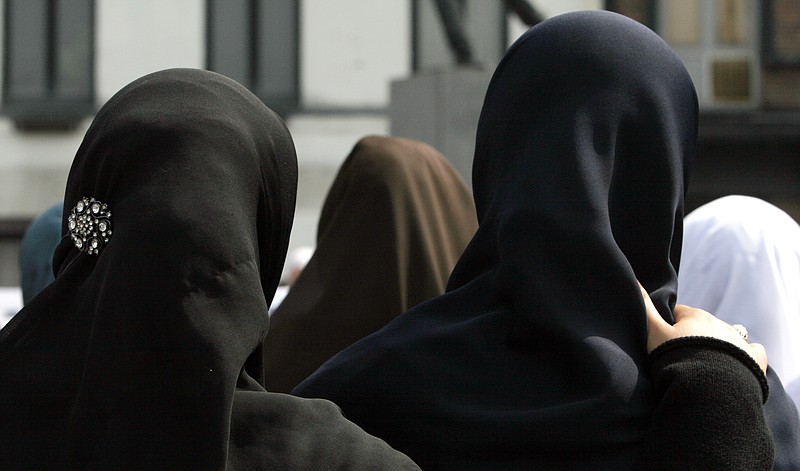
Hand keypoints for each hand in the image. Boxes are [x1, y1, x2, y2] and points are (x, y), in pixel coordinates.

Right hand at [641, 284, 767, 373]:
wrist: (708, 389)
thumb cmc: (677, 359)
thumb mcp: (654, 333)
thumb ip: (645, 309)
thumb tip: (636, 282)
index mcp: (695, 315)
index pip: (678, 313)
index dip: (669, 326)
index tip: (663, 341)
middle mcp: (719, 323)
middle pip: (701, 326)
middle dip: (693, 337)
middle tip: (680, 358)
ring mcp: (739, 341)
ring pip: (724, 338)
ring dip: (715, 347)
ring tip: (702, 368)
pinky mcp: (754, 359)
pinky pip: (753, 351)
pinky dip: (746, 355)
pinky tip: (736, 365)